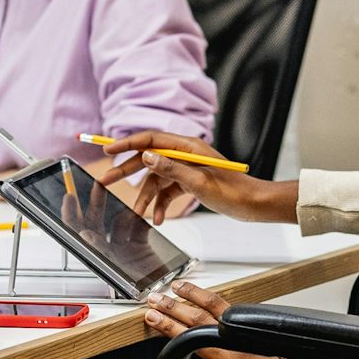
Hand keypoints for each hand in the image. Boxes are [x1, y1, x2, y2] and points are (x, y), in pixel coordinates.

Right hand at [100, 131, 297, 225]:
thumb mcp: (198, 182)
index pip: (150, 139)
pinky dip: (161, 204)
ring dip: (147, 197)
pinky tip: (159, 218)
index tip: (107, 150)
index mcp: (187, 146)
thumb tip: (146, 156)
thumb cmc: (231, 191)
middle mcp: (184, 154)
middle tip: (106, 181)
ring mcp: (186, 168)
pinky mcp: (189, 182)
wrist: (252, 205)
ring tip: (139, 214)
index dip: (126, 143)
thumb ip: (170, 168)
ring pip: (156, 179)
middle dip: (127, 172)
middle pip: (148, 158)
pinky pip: (167, 191)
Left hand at [140, 280, 326, 358]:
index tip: (179, 286)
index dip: (195, 293)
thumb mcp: (270, 344)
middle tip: (155, 298)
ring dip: (169, 328)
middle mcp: (236, 346)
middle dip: (173, 306)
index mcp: (247, 332)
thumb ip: (247, 335)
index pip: (217, 304)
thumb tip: (229, 328)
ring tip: (153, 318)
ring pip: (194, 340)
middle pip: (198, 319)